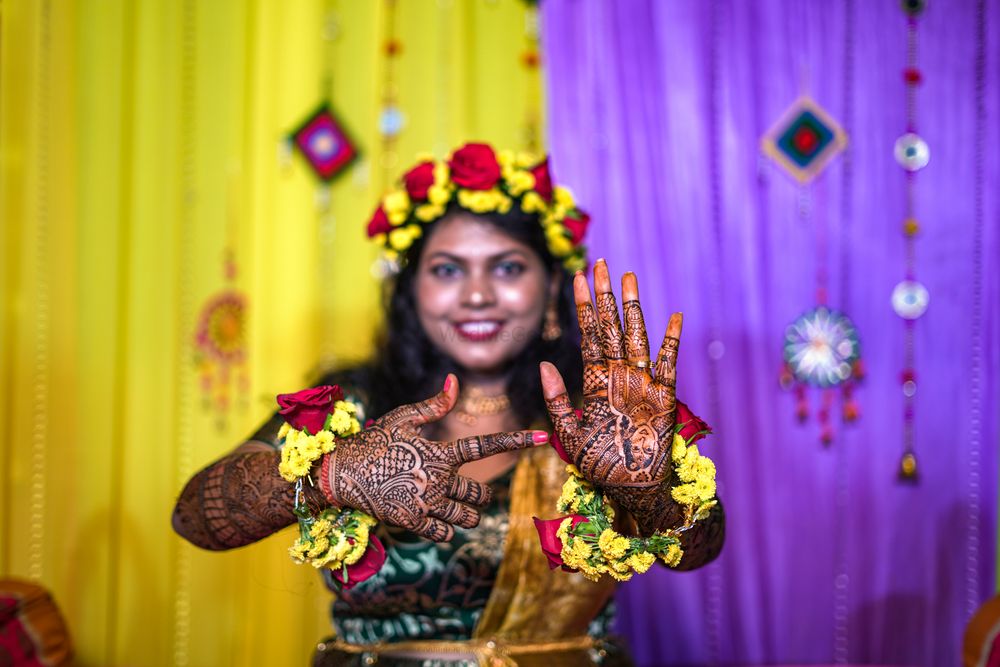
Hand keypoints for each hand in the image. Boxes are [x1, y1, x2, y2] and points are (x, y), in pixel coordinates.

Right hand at [324, 374, 544, 541]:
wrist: (341, 474)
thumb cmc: (373, 442)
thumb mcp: (402, 418)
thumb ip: (433, 405)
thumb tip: (455, 381)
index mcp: (440, 452)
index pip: (486, 445)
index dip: (517, 440)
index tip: (543, 436)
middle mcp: (438, 480)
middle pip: (481, 492)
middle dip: (480, 493)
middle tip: (464, 489)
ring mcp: (427, 504)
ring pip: (468, 516)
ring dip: (467, 513)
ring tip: (450, 504)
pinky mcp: (413, 523)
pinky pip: (445, 532)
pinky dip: (445, 527)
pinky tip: (432, 516)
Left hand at [539, 259, 682, 523]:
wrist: (633, 491)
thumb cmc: (600, 467)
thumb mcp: (568, 436)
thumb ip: (557, 401)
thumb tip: (544, 364)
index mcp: (596, 382)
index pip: (588, 335)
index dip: (582, 307)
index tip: (576, 277)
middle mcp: (619, 376)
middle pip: (610, 326)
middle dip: (604, 295)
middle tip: (600, 263)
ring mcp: (642, 383)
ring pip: (636, 335)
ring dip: (632, 306)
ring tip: (628, 277)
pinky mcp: (663, 397)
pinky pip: (668, 362)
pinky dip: (670, 340)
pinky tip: (673, 316)